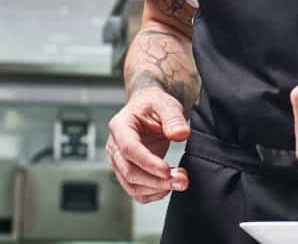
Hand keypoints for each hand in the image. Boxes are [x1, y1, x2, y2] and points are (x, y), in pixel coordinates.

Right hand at [107, 87, 191, 202]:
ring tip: (180, 180)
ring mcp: (120, 162)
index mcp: (120, 126)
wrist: (150, 110)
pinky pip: (137, 191)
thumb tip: (181, 134)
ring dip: (157, 189)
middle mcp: (115, 146)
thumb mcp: (166, 104)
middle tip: (182, 180)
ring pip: (132, 186)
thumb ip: (173, 118)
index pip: (129, 149)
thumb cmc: (154, 105)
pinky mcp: (128, 172)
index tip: (167, 170)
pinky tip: (170, 185)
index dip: (148, 162)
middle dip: (156, 181)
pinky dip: (154, 193)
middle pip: (128, 171)